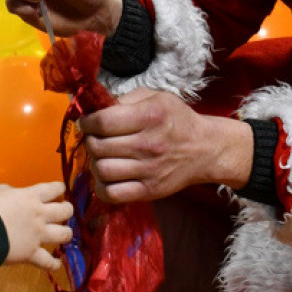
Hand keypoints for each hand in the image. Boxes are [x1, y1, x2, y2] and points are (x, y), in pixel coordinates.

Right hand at [0, 181, 73, 271]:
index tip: (61, 189)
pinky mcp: (31, 253)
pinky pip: (47, 262)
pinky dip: (53, 264)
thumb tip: (12, 194)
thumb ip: (9, 192)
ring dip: (66, 234)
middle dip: (67, 210)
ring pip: (63, 234)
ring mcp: (38, 235)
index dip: (59, 188)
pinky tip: (57, 264)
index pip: (53, 189)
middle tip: (65, 211)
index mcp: (31, 197)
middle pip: (65, 211)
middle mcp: (39, 215)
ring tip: (66, 234)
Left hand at [80, 88, 253, 203]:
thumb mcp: (155, 97)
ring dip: (94, 163)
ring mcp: (149, 170)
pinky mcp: (150, 191)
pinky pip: (113, 194)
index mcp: (149, 116)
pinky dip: (101, 187)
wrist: (205, 149)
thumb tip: (93, 107)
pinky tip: (106, 176)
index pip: (103, 122)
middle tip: (94, 138)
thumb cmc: (177, 119)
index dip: (87, 122)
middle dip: (89, 141)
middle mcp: (149, 144)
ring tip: (101, 156)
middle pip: (99, 147)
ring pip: (102, 170)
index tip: (86, 122)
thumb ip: (125, 99)